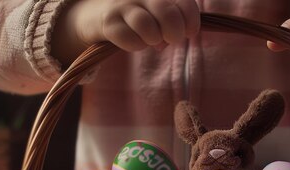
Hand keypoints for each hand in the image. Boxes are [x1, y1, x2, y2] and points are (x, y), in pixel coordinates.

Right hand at [71, 0, 199, 50]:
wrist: (98, 15)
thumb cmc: (138, 15)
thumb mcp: (158, 12)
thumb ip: (172, 22)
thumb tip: (169, 41)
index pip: (184, 2)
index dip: (191, 22)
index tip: (188, 31)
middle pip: (167, 14)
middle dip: (174, 33)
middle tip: (170, 39)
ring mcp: (122, 5)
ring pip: (146, 26)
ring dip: (154, 39)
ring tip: (150, 39)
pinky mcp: (108, 22)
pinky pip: (130, 40)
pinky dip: (137, 46)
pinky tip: (134, 42)